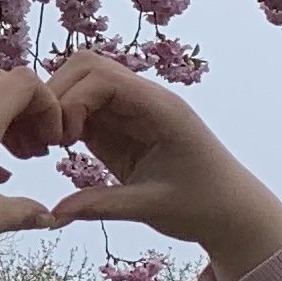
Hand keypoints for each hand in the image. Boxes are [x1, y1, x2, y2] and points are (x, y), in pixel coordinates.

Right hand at [37, 52, 281, 280]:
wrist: (233, 212)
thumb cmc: (204, 206)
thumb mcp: (152, 208)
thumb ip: (101, 206)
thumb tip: (52, 213)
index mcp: (160, 109)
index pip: (102, 77)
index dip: (71, 102)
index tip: (64, 142)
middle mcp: (144, 100)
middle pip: (86, 67)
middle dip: (56, 97)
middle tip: (48, 141)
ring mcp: (131, 111)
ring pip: (80, 83)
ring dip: (56, 107)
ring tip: (49, 146)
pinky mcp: (120, 126)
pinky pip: (83, 107)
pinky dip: (62, 121)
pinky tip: (58, 149)